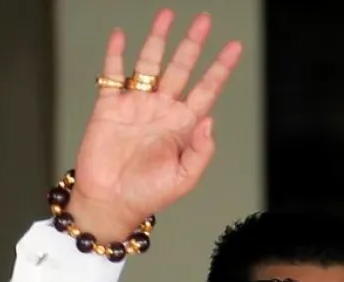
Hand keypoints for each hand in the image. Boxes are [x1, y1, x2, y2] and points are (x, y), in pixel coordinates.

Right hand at [68, 10, 242, 240]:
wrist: (111, 200)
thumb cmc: (149, 193)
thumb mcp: (185, 178)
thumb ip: (202, 151)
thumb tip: (210, 121)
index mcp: (183, 126)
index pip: (207, 89)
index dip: (220, 68)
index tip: (233, 47)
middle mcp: (162, 110)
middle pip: (181, 68)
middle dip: (192, 44)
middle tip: (204, 19)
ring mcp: (136, 105)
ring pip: (149, 64)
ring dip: (158, 40)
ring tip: (167, 16)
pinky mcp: (109, 106)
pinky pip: (113, 75)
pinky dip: (116, 54)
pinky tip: (122, 37)